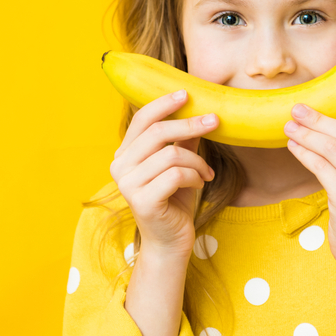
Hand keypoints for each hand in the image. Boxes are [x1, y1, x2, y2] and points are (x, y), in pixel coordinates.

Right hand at [110, 89, 218, 259]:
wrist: (170, 242)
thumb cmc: (174, 201)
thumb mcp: (179, 165)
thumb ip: (182, 140)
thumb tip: (197, 109)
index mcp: (125, 155)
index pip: (142, 119)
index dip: (164, 104)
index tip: (187, 93)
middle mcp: (120, 167)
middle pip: (158, 132)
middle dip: (190, 124)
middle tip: (215, 121)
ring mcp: (128, 185)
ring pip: (172, 155)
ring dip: (198, 162)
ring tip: (206, 173)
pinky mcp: (142, 201)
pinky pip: (176, 175)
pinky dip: (195, 177)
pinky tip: (200, 185)